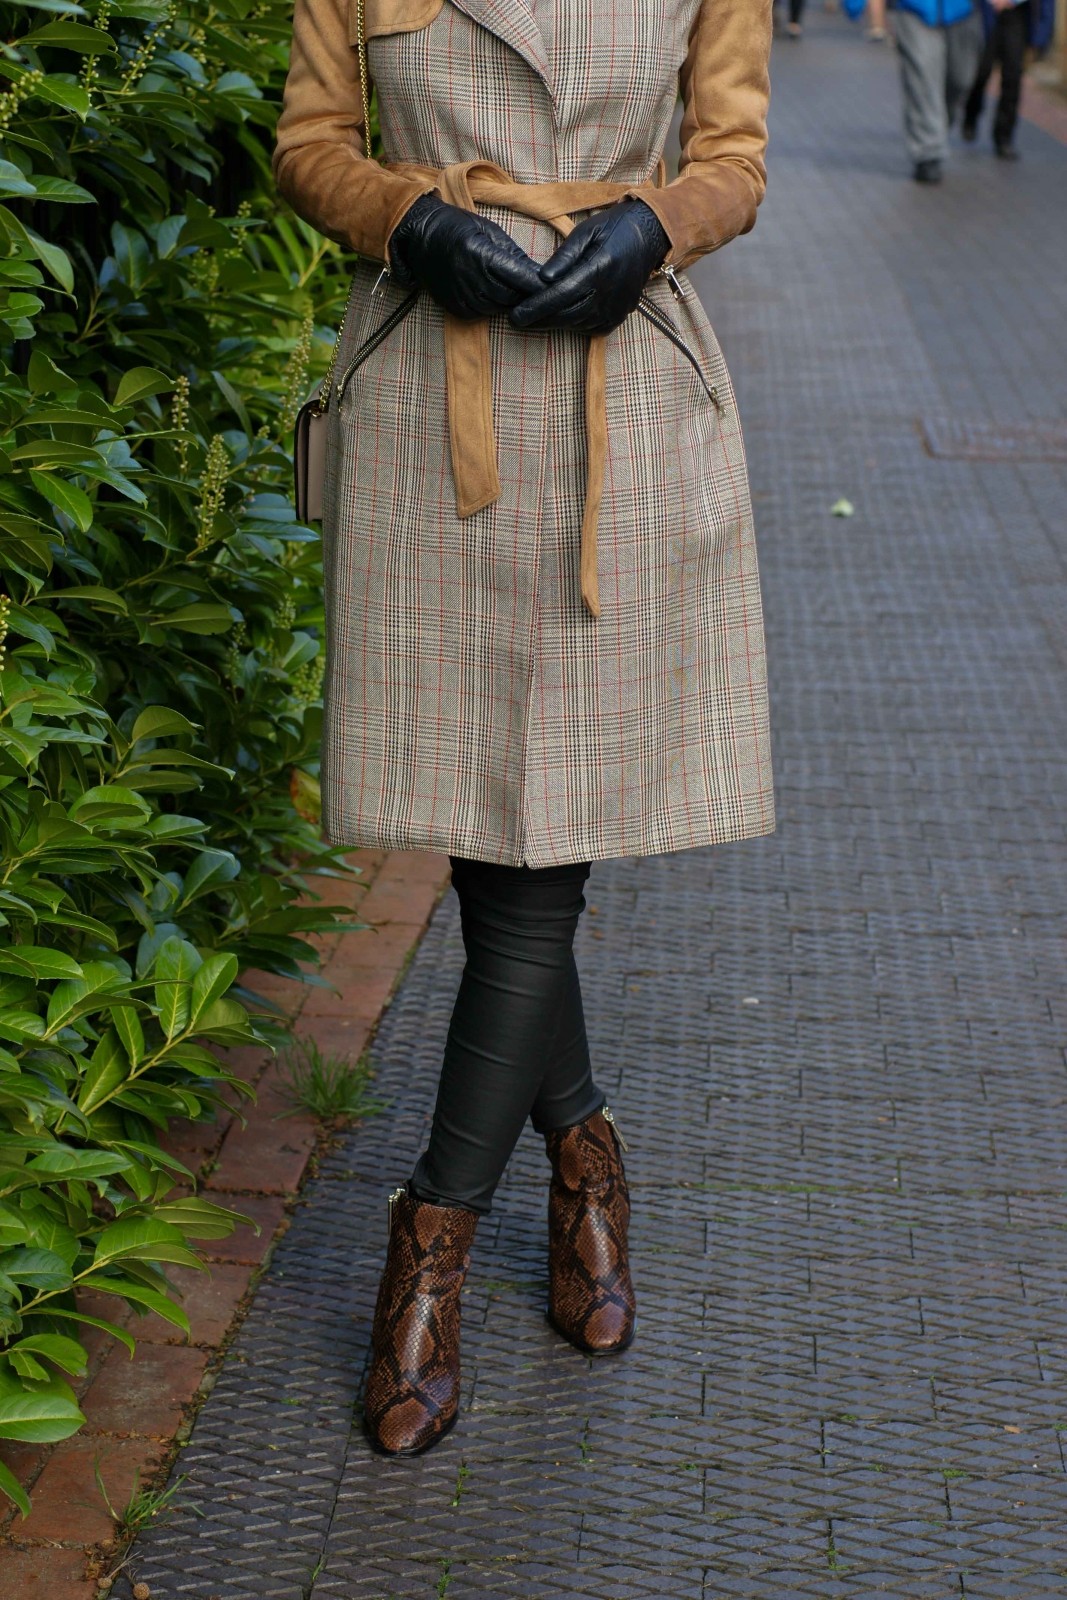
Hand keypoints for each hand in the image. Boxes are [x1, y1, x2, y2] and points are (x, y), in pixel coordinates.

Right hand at [388, 193, 542, 319]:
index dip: (540, 284)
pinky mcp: (456, 308)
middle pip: (513, 296)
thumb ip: (513, 254)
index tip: (559, 286)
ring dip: (513, 302)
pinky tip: (497, 295)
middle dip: (529, 295)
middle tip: (545, 292)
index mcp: (481, 254)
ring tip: (522, 293)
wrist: (420, 237)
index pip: (520, 276)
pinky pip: (484, 314)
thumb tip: (539, 274)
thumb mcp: (489, 230)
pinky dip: (494, 306)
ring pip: (500, 307)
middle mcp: (470, 278)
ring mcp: (461, 296)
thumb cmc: (458, 227)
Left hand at [508, 200, 669, 335]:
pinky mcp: (619, 316)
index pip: (561, 295)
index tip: (516, 315)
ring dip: (553, 323)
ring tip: (532, 320)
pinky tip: (558, 318)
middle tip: (516, 319)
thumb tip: (542, 277)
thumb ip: (564, 256)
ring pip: (577, 323)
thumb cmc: (614, 229)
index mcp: (600, 268)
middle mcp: (609, 293)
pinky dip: (572, 324)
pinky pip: (590, 327)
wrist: (649, 237)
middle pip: (566, 314)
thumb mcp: (586, 231)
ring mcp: (616, 308)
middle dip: (539, 319)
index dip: (536, 307)